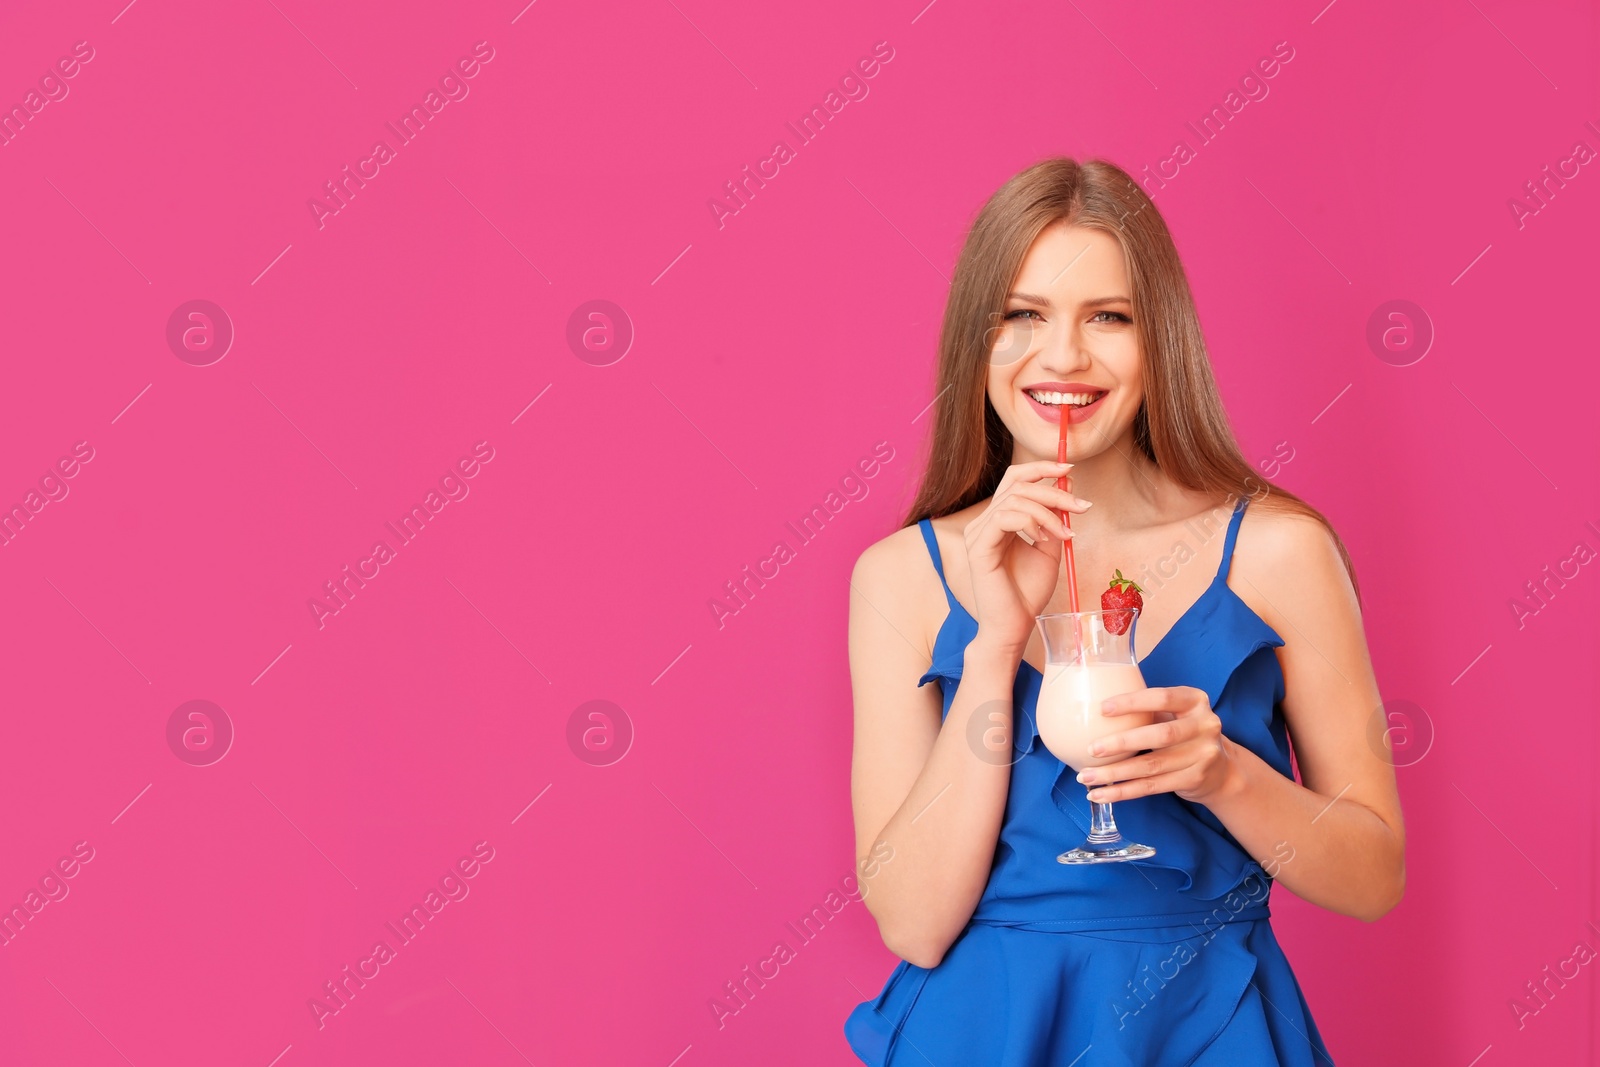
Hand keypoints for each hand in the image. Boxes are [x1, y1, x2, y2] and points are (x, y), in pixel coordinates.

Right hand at [962, 461, 1089, 653]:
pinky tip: (1043, 539)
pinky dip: (1031, 522)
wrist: (1015, 626)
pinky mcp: (978, 548)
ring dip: (1048, 511)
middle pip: (1017, 484)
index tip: (1069, 469)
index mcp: (997, 520)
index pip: (1014, 479)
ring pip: (1014, 499)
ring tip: (1065, 533)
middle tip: (1080, 506)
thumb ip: (1054, 519)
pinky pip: (1005, 517)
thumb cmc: (1028, 592)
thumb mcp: (1049, 548)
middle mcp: (983, 522)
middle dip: (1054, 491)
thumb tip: (1067, 487)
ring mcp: (978, 534)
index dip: (1040, 468)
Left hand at [1073, 686, 1239, 803]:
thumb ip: (1148, 710)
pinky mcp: (1195, 779)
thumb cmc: (1184, 733)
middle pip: (1159, 735)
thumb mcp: (1175, 714)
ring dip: (1115, 773)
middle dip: (1121, 743)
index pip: (1162, 697)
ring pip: (1152, 766)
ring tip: (1086, 777)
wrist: (1221, 770)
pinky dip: (1123, 791)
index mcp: (1195, 700)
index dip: (1132, 703)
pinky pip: (1152, 787)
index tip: (1102, 709)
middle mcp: (1204, 726)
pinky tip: (1101, 794)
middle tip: (1091, 749)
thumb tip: (1093, 712)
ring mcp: (1203, 755)